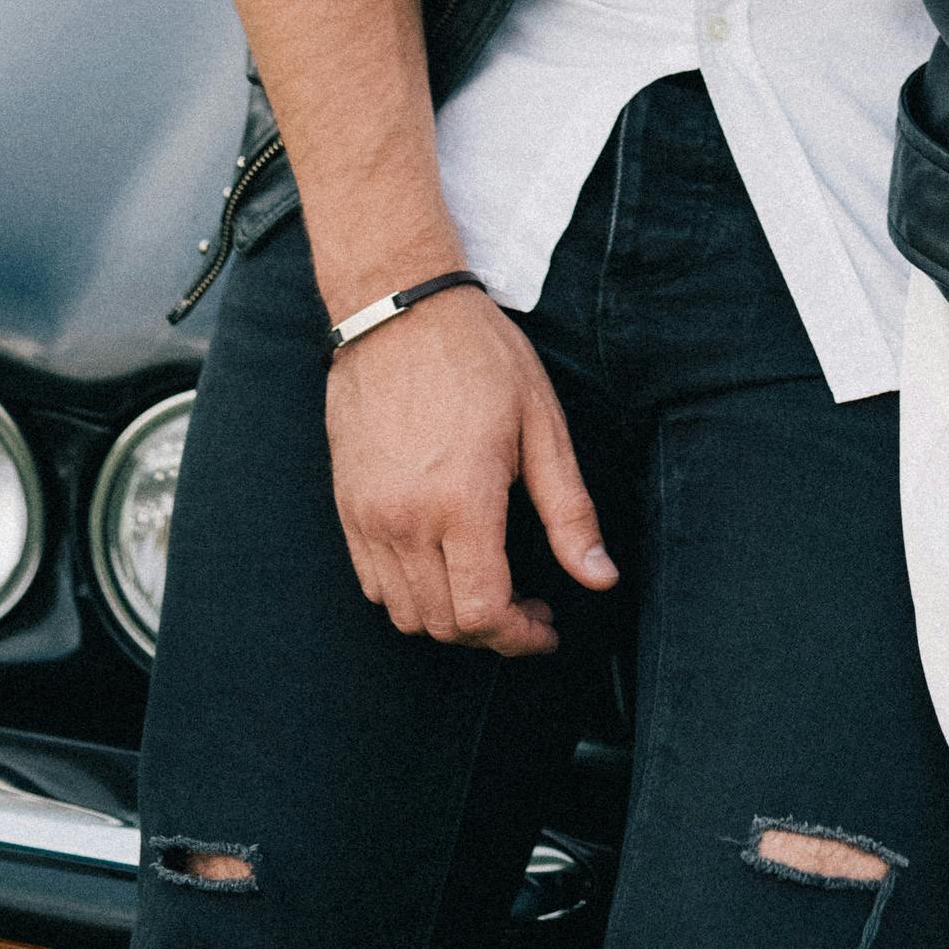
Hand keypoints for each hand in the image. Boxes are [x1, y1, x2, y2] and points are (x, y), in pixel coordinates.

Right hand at [325, 284, 617, 657]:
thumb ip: (569, 512)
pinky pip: (373, 584)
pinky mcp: (347, 508)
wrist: (398, 311)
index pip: (484, 614)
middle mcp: (406, 521)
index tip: (547, 625)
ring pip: (405, 614)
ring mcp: (369, 517)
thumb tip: (601, 579)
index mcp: (461, 502)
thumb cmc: (480, 358)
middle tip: (529, 607)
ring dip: (450, 619)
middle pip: (445, 625)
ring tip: (488, 588)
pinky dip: (410, 595)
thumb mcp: (542, 425)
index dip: (521, 636)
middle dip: (494, 633)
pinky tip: (443, 565)